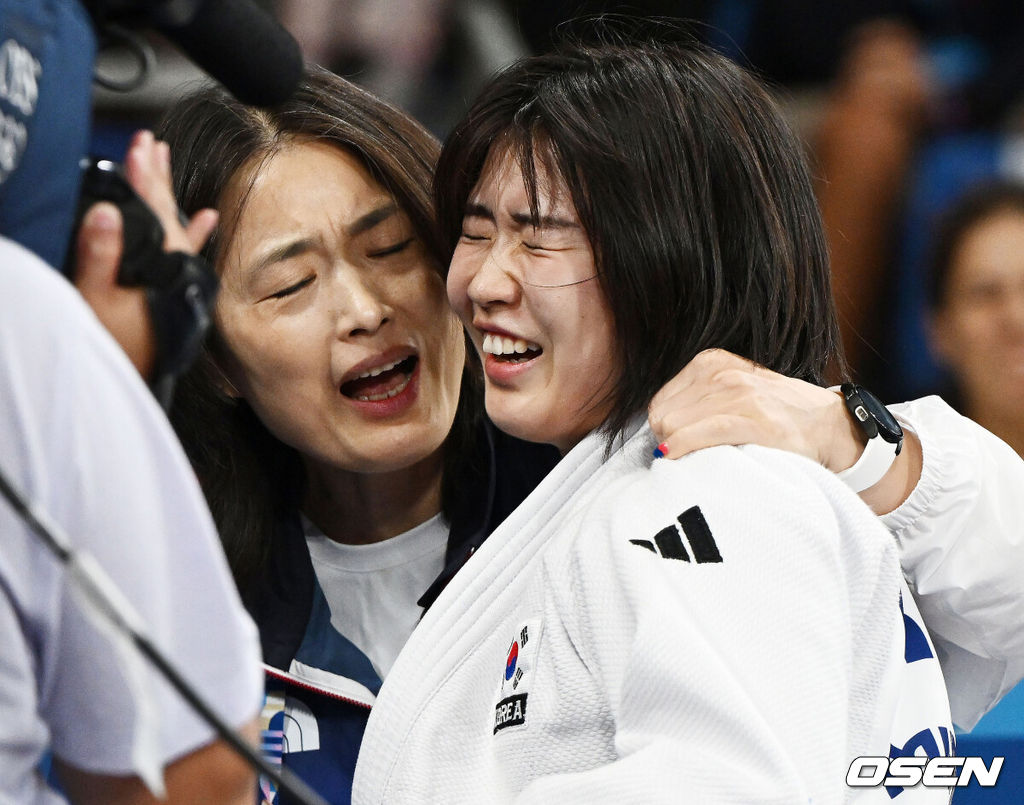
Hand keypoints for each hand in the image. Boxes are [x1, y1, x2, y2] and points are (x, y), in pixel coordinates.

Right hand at [73, 130, 217, 378]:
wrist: (131, 379)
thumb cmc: (113, 343)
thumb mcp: (95, 298)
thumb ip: (100, 255)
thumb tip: (105, 211)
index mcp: (156, 265)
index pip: (151, 212)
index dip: (144, 179)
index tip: (141, 147)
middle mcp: (171, 268)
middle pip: (164, 213)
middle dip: (156, 177)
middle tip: (150, 142)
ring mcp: (173, 278)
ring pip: (174, 227)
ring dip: (170, 195)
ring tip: (165, 162)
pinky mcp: (172, 290)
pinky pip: (187, 256)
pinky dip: (196, 234)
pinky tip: (209, 216)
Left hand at [648, 349, 922, 513]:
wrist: (828, 427)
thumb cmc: (773, 417)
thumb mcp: (730, 392)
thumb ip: (694, 402)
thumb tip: (654, 432)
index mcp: (710, 361)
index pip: (659, 402)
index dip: (665, 430)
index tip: (680, 446)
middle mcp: (721, 371)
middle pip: (662, 416)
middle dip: (670, 440)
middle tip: (690, 457)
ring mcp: (739, 394)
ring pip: (675, 427)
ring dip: (680, 451)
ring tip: (700, 461)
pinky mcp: (753, 420)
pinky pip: (699, 435)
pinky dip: (684, 450)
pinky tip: (682, 460)